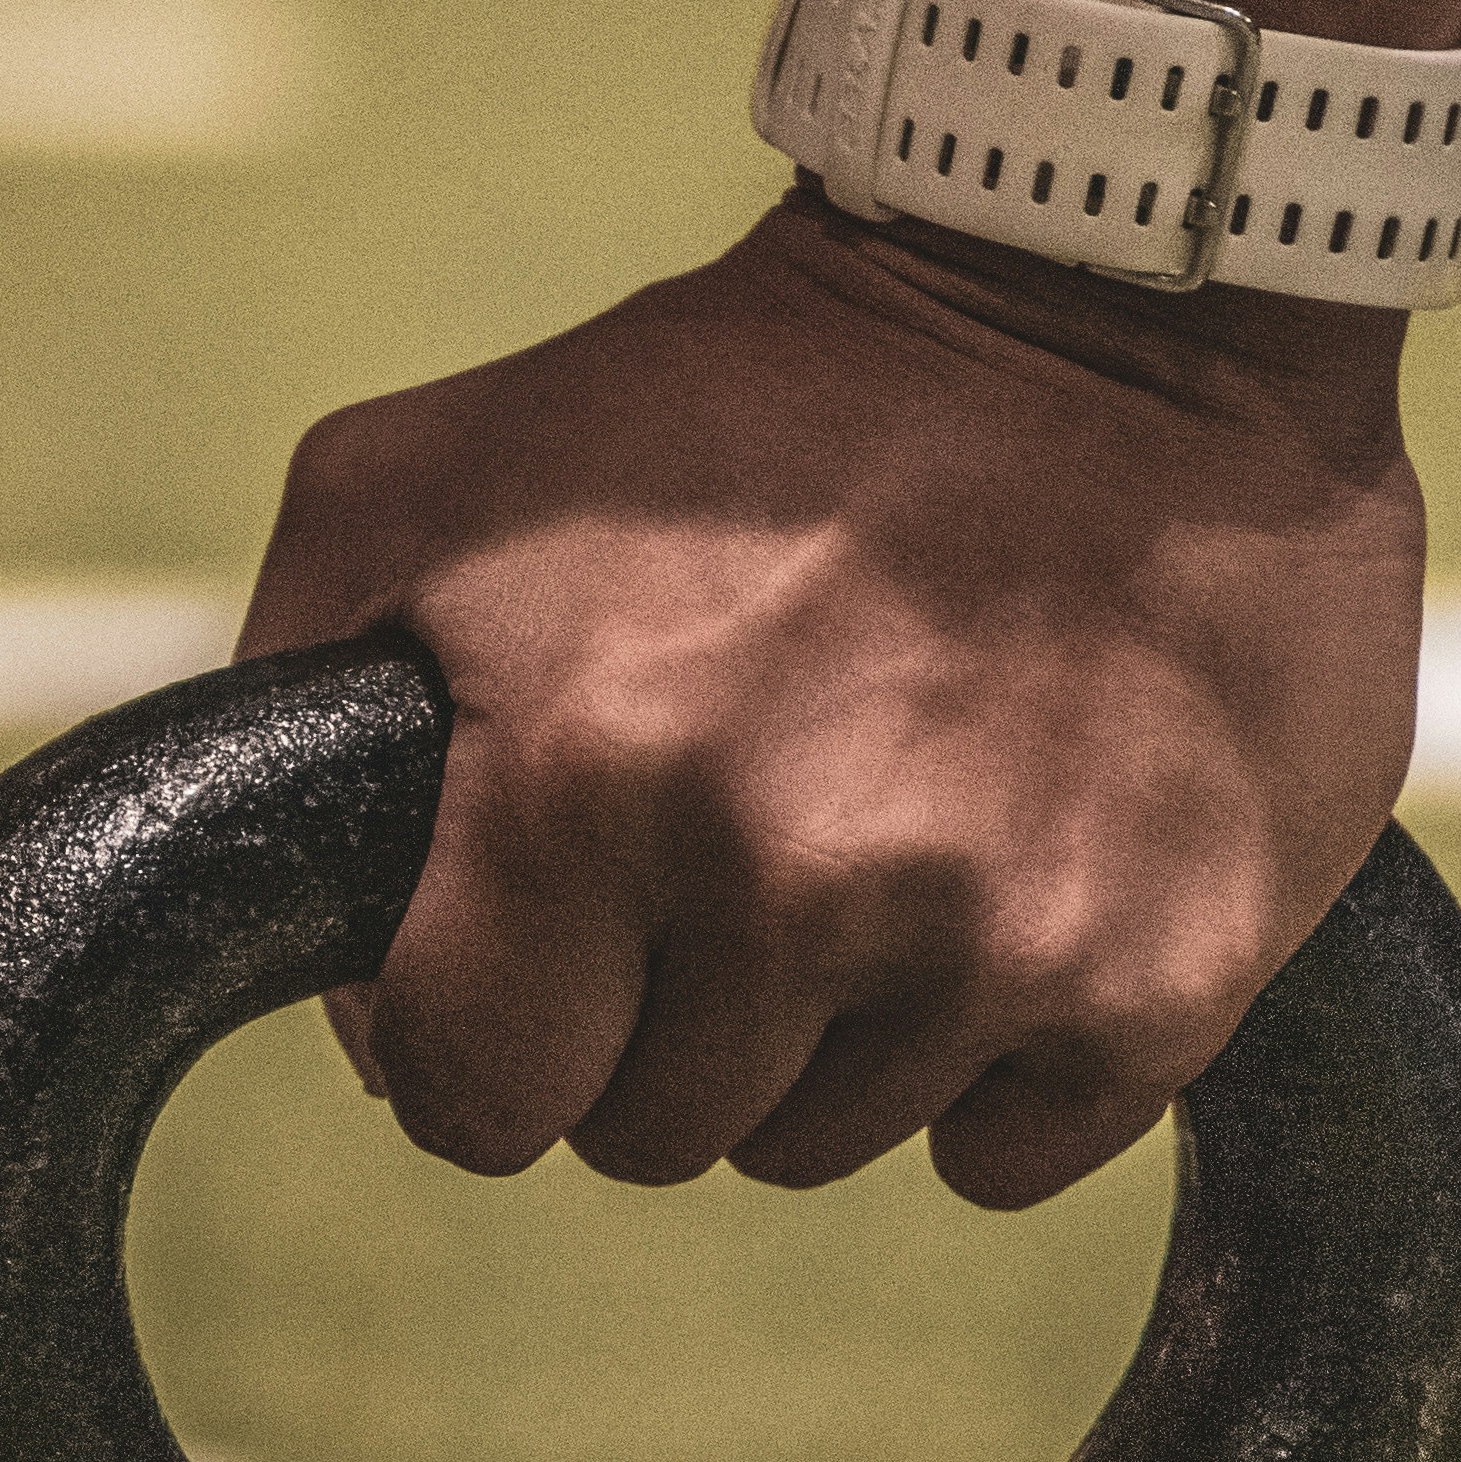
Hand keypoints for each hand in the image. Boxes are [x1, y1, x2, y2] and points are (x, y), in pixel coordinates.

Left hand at [237, 194, 1423, 1208]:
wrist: (1109, 310)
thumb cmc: (751, 394)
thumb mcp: (432, 474)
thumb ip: (301, 700)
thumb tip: (319, 949)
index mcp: (591, 775)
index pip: (472, 1099)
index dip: (482, 1036)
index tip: (532, 953)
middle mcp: (793, 881)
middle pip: (651, 1136)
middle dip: (655, 1019)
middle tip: (726, 836)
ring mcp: (994, 944)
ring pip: (829, 1141)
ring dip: (824, 1029)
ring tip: (874, 817)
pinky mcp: (1159, 982)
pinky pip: (1007, 1151)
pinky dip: (990, 1056)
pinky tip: (1002, 872)